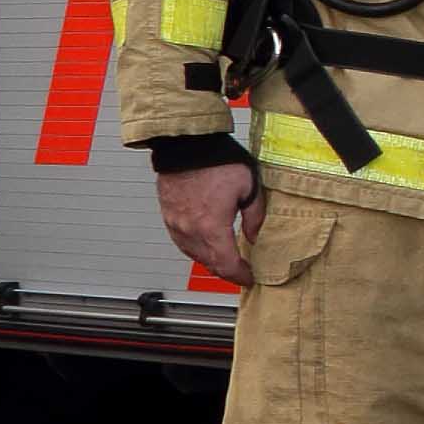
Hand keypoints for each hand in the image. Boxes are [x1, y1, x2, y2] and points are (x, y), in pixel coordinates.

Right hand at [160, 162, 265, 283]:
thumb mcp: (249, 187)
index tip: (249, 278)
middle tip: (241, 273)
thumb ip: (255, 216)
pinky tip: (204, 246)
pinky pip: (182, 242)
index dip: (240, 276)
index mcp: (211, 226)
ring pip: (193, 255)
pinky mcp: (168, 216)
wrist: (186, 145)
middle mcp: (190, 230)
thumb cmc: (216, 161)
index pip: (226, 265)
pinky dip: (195, 249)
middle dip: (227, 271)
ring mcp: (176, 224)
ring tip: (225, 261)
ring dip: (210, 262)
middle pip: (209, 264)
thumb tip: (255, 236)